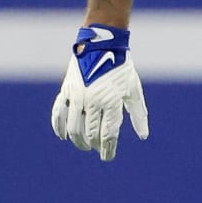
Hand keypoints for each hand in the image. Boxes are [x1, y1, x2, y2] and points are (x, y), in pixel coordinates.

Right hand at [50, 23, 148, 161]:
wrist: (101, 45)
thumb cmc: (121, 68)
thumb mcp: (133, 90)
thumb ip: (138, 114)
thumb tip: (143, 136)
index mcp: (112, 101)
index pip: (108, 134)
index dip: (108, 149)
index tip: (107, 157)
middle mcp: (94, 101)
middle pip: (91, 134)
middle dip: (94, 145)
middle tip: (97, 149)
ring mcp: (78, 96)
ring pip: (74, 128)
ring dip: (78, 141)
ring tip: (84, 145)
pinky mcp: (67, 90)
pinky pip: (58, 113)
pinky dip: (58, 126)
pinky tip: (62, 136)